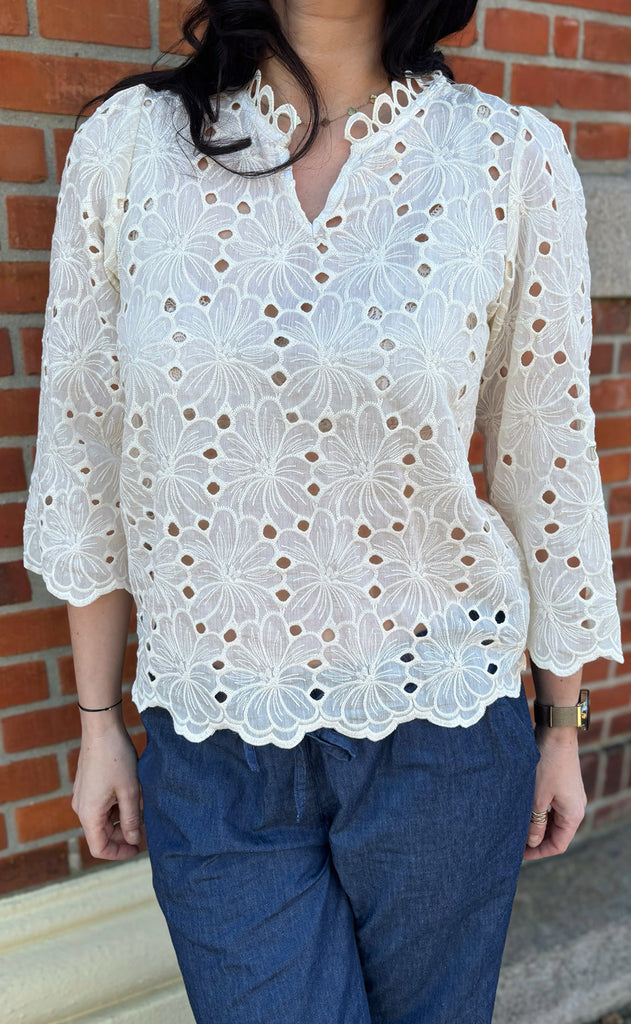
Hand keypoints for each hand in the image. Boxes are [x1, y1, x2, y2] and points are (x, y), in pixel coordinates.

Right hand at [72, 719, 143, 860]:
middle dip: (123, 834)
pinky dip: (115, 806)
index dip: (119, 853)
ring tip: (141, 807)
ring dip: (121, 819)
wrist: (102, 729)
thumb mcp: (130, 791)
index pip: (99, 848)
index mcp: (89, 814)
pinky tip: (131, 795)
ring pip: (103, 819)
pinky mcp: (87, 786)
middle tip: (145, 826)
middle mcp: (81, 808)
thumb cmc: (116, 758)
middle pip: (101, 834)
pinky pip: (101, 806)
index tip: (138, 848)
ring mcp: (83, 796)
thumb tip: (134, 840)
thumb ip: (132, 819)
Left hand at [522, 725, 586, 859]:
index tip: (518, 854)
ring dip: (535, 826)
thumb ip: (535, 822)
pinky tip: (522, 812)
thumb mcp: (537, 797)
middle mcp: (575, 808)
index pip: (558, 845)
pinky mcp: (564, 787)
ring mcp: (570, 797)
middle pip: (556, 834)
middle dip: (536, 840)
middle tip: (513, 842)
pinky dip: (538, 814)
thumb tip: (532, 842)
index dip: (538, 852)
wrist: (556, 733)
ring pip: (553, 821)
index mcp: (573, 815)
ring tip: (515, 828)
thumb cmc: (547, 764)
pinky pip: (552, 808)